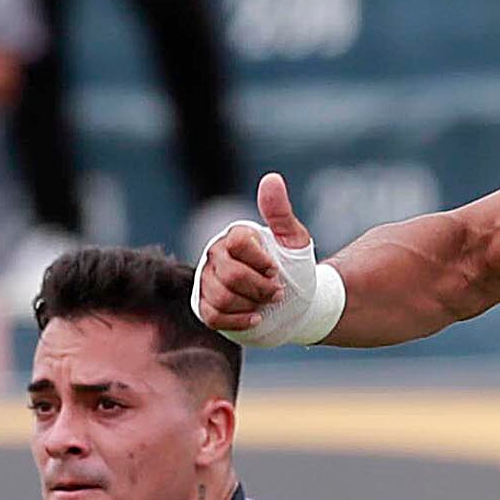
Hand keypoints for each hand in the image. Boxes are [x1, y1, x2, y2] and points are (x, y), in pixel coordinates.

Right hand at [191, 172, 340, 342]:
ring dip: (252, 305)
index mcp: (235, 236)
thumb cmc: (293, 268)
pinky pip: (213, 316)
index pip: (238, 244)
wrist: (292, 300)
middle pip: (230, 276)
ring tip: (267, 305)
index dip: (260, 262)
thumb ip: (280, 212)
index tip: (276, 269)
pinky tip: (255, 318)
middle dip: (259, 289)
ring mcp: (207, 281)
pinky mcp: (205, 306)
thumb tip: (271, 178)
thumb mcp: (294, 240)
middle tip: (277, 292)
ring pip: (221, 297)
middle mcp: (215, 255)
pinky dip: (238, 321)